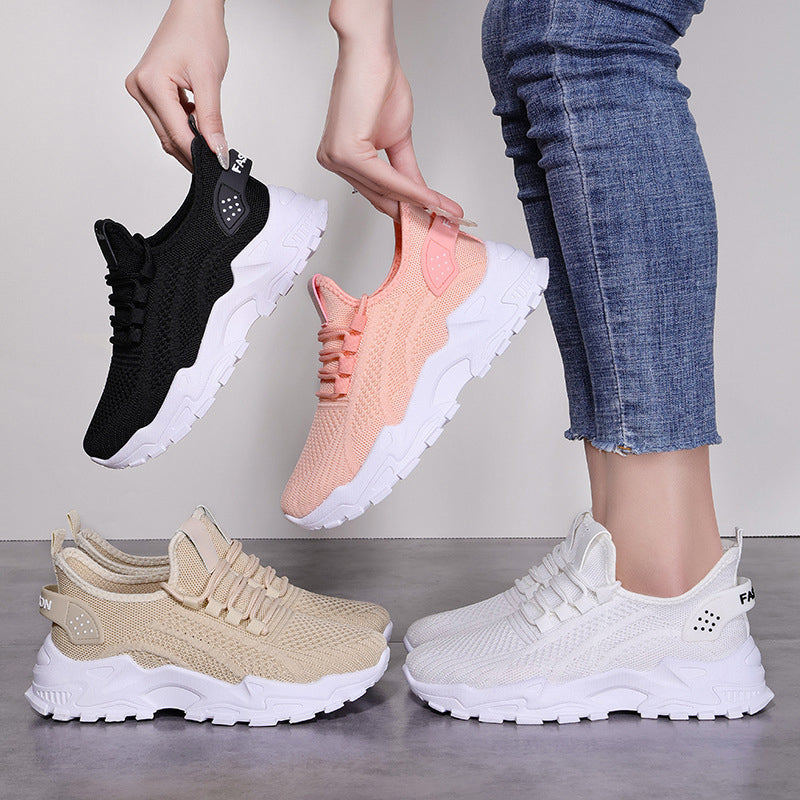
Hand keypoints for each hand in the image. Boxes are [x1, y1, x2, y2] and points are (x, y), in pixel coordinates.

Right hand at [125, 0, 228, 169]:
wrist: (194, 9)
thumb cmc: (199, 32)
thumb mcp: (210, 79)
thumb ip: (212, 119)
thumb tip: (216, 150)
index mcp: (151, 84)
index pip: (177, 133)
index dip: (198, 154)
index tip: (217, 166)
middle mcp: (140, 88)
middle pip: (168, 136)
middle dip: (193, 152)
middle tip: (216, 163)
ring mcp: (141, 89)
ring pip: (167, 131)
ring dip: (189, 140)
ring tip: (212, 146)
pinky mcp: (148, 89)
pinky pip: (166, 119)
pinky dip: (184, 127)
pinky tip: (200, 126)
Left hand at [318, 3, 463, 219]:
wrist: (371, 52)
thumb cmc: (378, 83)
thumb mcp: (397, 138)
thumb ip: (406, 172)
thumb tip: (421, 197)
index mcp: (341, 158)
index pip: (377, 192)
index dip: (406, 208)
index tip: (430, 217)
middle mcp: (333, 160)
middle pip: (380, 197)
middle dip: (414, 211)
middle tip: (442, 221)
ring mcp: (336, 158)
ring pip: (384, 191)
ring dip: (417, 203)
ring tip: (442, 211)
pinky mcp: (346, 152)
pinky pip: (384, 179)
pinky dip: (410, 189)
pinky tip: (429, 197)